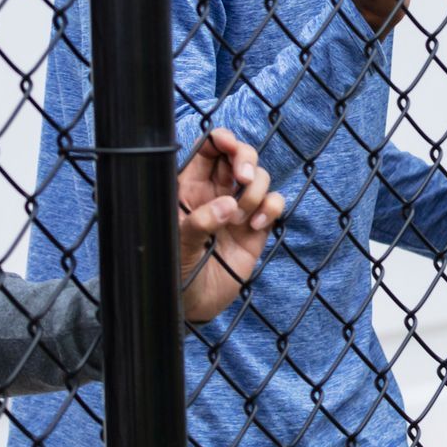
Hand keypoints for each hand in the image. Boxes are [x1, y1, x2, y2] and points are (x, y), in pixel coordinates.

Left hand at [176, 127, 284, 322]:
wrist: (191, 306)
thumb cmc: (172, 272)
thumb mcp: (175, 248)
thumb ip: (197, 225)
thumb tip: (228, 205)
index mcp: (189, 188)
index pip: (207, 149)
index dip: (220, 140)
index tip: (228, 145)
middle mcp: (216, 192)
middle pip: (239, 156)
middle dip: (246, 159)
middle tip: (243, 179)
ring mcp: (239, 209)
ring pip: (260, 178)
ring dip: (256, 191)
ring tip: (241, 219)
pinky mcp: (257, 228)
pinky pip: (274, 204)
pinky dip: (271, 209)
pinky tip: (255, 227)